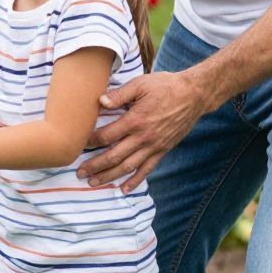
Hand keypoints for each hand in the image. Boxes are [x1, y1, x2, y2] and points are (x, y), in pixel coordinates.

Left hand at [76, 72, 206, 191]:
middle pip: (114, 156)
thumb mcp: (141, 84)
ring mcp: (154, 146)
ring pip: (128, 166)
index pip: (107, 135)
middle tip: (79, 173)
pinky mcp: (163, 150)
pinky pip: (148, 169)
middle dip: (95, 166)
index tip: (77, 145)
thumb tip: (100, 101)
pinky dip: (136, 180)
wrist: (194, 95)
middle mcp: (144, 137)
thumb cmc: (165, 86)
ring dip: (110, 176)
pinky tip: (124, 188)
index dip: (90, 142)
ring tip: (94, 183)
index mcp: (135, 120)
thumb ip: (119, 94)